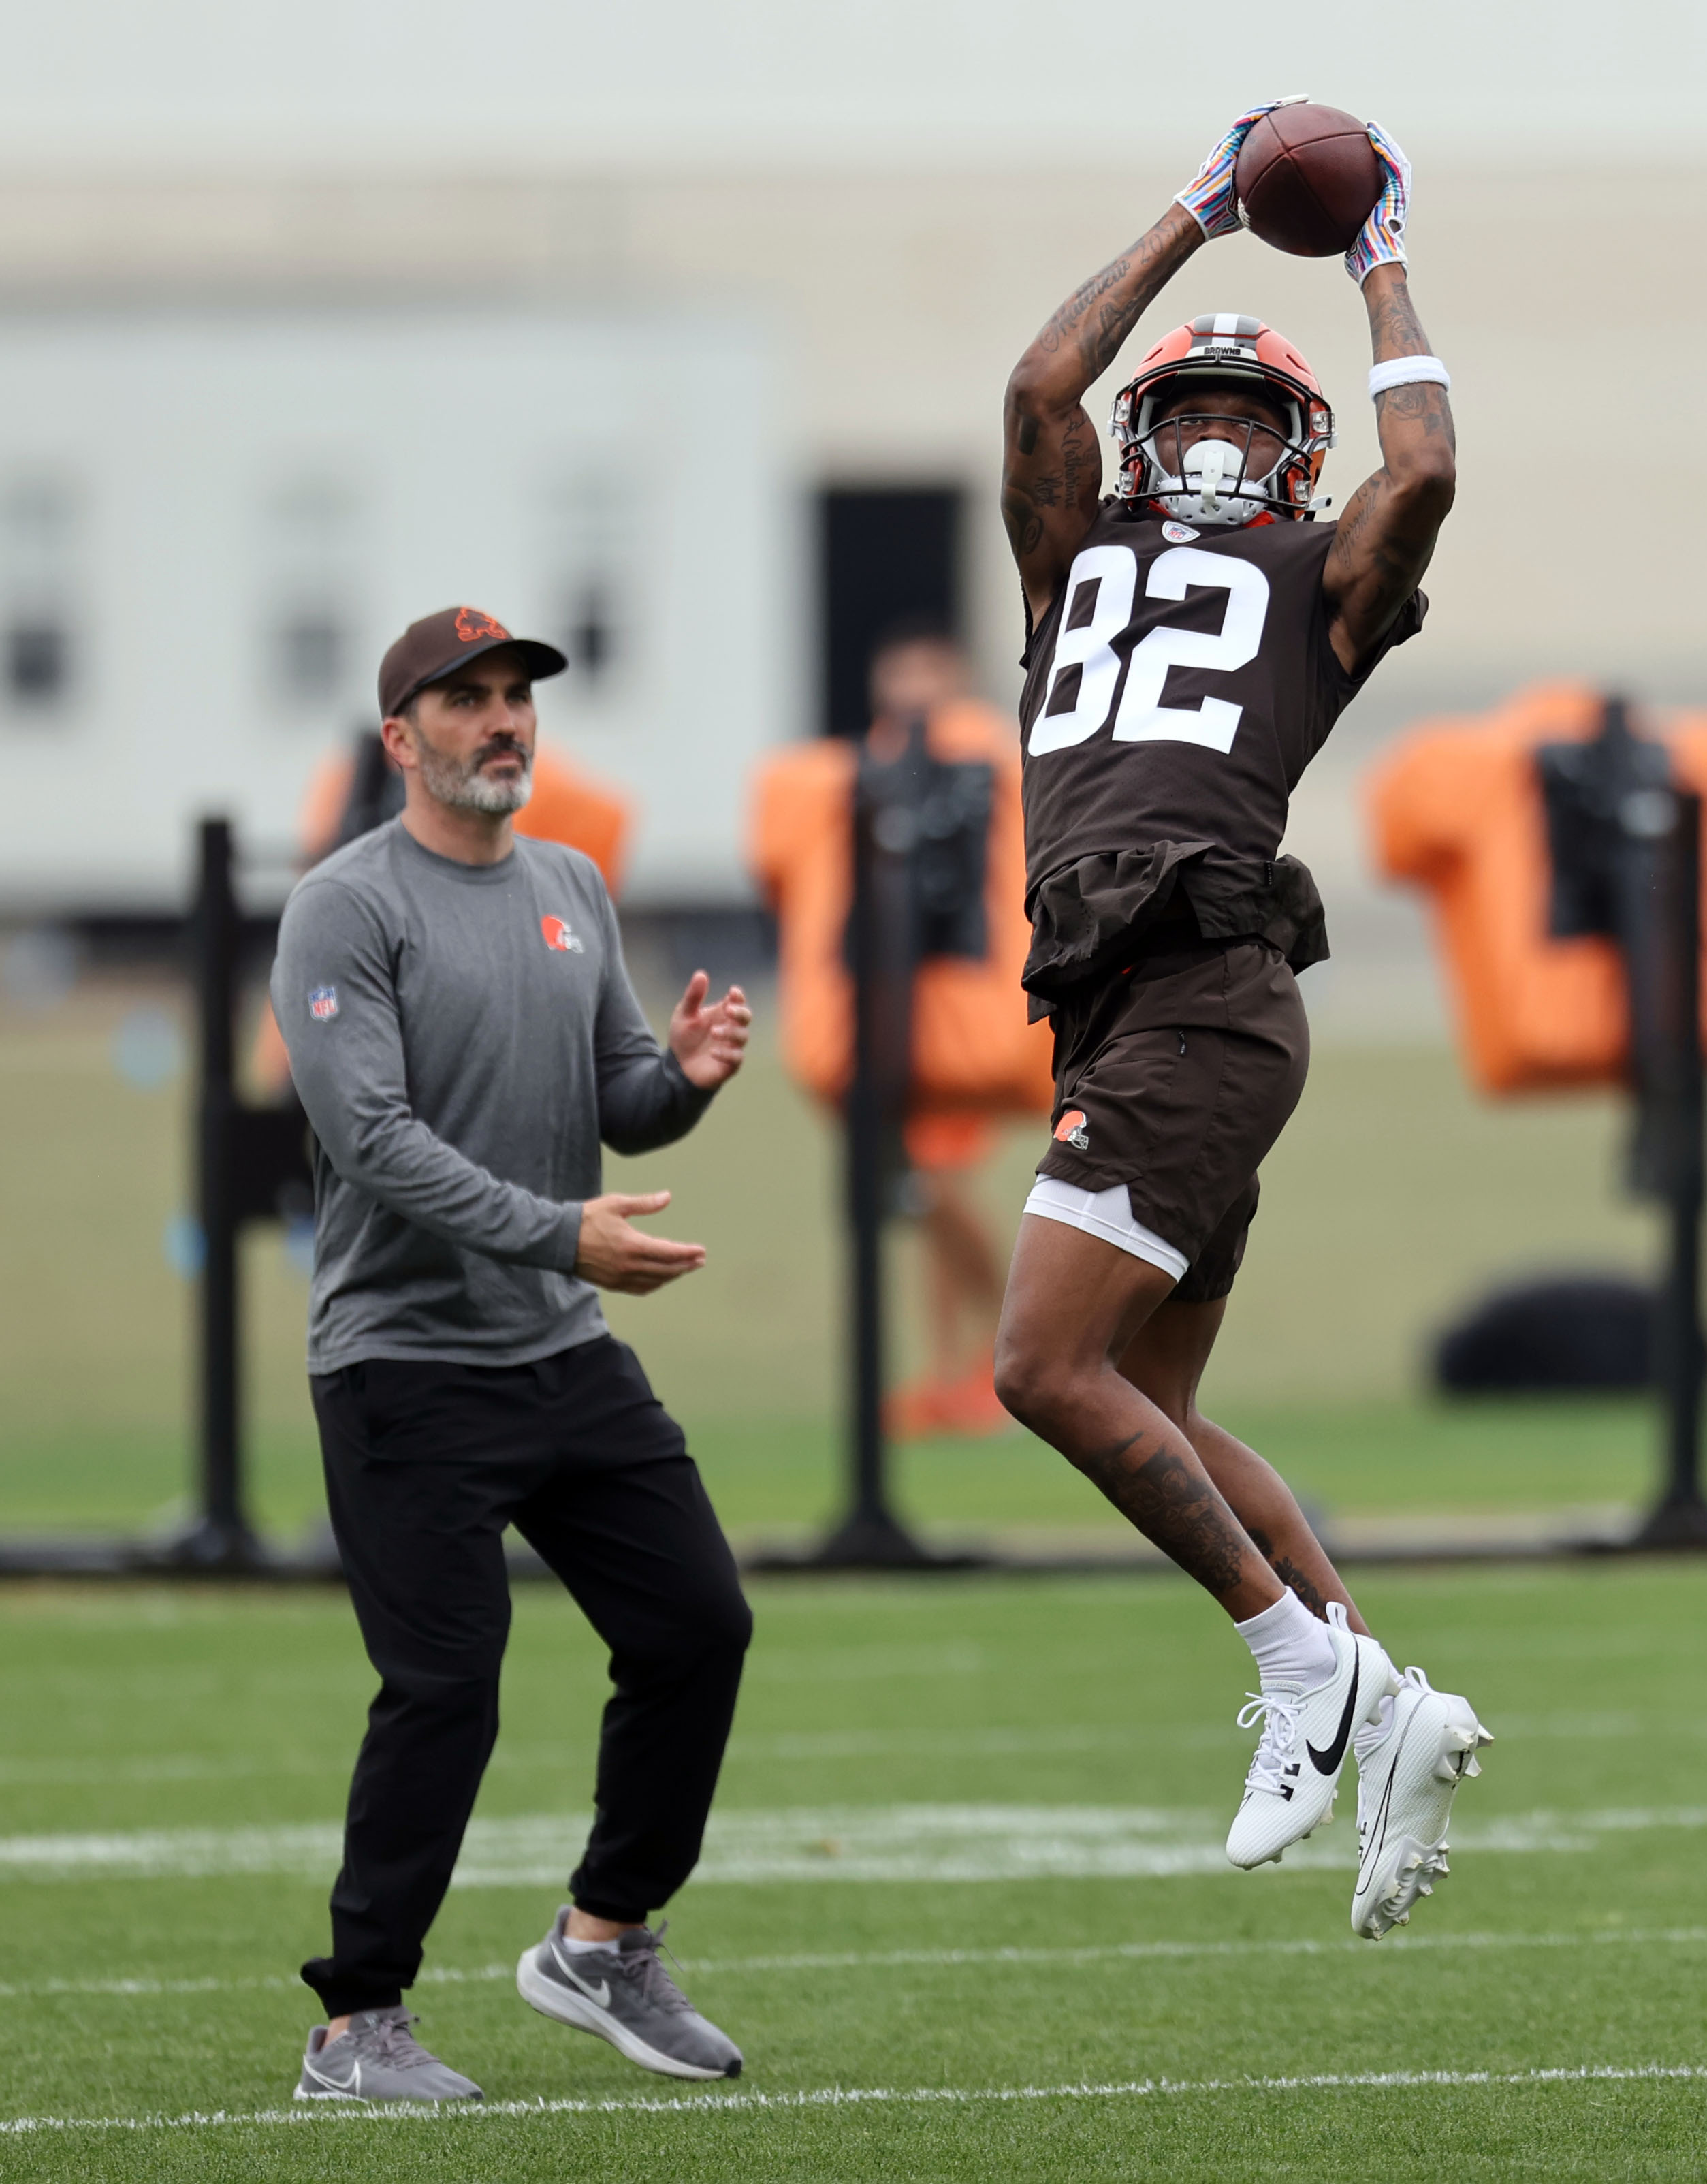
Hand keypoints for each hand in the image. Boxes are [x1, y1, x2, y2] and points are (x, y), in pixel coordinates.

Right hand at [574, 1190, 705, 1294]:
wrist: (559, 1240)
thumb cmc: (587, 1218)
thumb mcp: (616, 1204)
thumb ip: (644, 1203)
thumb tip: (667, 1197)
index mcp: (632, 1245)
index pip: (669, 1252)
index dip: (687, 1253)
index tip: (701, 1251)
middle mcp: (629, 1265)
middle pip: (666, 1270)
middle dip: (686, 1266)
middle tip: (700, 1261)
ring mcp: (620, 1277)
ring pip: (655, 1281)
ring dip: (673, 1275)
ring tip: (685, 1268)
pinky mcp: (612, 1284)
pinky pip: (640, 1288)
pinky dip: (655, 1284)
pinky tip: (662, 1279)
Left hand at [668, 972, 751, 1089]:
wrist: (677, 1067)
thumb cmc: (684, 1038)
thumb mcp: (684, 1014)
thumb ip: (693, 996)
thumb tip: (701, 974)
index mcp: (722, 1013)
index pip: (737, 1001)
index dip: (738, 996)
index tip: (732, 993)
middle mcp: (731, 1028)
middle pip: (746, 1017)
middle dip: (740, 1012)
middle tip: (728, 1010)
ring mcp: (732, 1046)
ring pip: (743, 1036)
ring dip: (730, 1032)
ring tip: (714, 1032)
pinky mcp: (730, 1064)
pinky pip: (736, 1058)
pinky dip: (727, 1054)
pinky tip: (713, 1051)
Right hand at [1175, 96, 1304, 238]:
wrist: (1200, 214)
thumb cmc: (1220, 216)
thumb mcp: (1249, 207)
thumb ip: (1263, 200)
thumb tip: (1283, 208)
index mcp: (1244, 163)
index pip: (1268, 144)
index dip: (1285, 135)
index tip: (1305, 131)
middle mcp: (1238, 151)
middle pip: (1265, 128)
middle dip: (1286, 117)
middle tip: (1307, 110)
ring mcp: (1231, 145)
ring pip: (1257, 120)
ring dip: (1277, 109)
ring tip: (1298, 101)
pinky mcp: (1227, 143)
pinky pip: (1246, 123)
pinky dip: (1261, 113)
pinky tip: (1277, 106)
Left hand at [1345, 120, 1411, 284]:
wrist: (1378, 265)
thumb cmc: (1362, 262)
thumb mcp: (1347, 242)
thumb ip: (1339, 231)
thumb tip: (1317, 231)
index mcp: (1386, 209)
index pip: (1383, 182)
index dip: (1376, 167)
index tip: (1362, 156)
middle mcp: (1395, 200)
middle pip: (1392, 167)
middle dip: (1382, 149)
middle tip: (1369, 135)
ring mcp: (1399, 196)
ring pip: (1395, 160)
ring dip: (1384, 142)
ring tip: (1372, 128)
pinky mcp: (1397, 193)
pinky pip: (1392, 164)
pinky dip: (1384, 149)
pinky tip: (1372, 136)